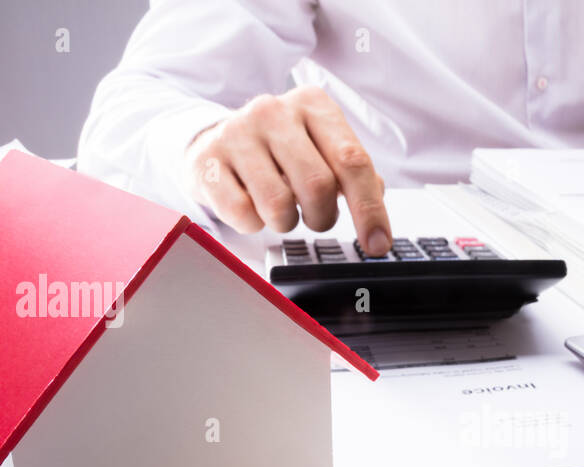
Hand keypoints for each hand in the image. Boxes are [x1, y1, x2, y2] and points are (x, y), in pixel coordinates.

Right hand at [183, 86, 391, 254]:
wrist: (215, 139)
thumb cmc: (279, 151)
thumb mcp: (321, 149)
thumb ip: (354, 173)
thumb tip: (378, 205)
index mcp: (312, 105)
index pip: (352, 161)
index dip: (369, 209)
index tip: (378, 244)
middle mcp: (273, 111)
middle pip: (318, 186)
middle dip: (323, 217)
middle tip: (316, 217)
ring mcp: (236, 133)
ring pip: (279, 205)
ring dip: (287, 222)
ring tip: (281, 207)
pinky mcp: (206, 160)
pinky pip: (243, 213)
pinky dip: (254, 223)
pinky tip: (251, 204)